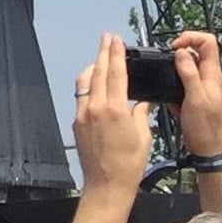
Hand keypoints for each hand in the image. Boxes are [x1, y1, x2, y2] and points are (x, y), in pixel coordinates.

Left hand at [74, 33, 152, 201]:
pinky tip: (96, 85)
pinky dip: (88, 86)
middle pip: (99, 72)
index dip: (116, 54)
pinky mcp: (77, 122)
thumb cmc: (129, 164)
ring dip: (94, 68)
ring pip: (85, 82)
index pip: (116, 73)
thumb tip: (142, 101)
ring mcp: (83, 114)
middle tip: (106, 38)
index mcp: (115, 109)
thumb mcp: (144, 136)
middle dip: (103, 53)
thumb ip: (140, 113)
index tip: (115, 39)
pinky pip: (81, 97)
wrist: (106, 184)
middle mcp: (96, 108)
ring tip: (102, 60)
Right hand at [170, 30, 221, 156]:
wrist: (209, 151)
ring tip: (164, 77)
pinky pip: (184, 81)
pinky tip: (168, 94)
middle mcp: (210, 78)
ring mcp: (203, 87)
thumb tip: (182, 51)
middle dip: (180, 50)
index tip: (173, 47)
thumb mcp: (194, 99)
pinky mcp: (195, 96)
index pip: (208, 42)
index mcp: (213, 75)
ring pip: (189, 66)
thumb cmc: (205, 129)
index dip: (190, 38)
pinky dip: (174, 82)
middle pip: (198, 50)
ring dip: (175, 67)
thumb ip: (189, 73)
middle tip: (166, 60)